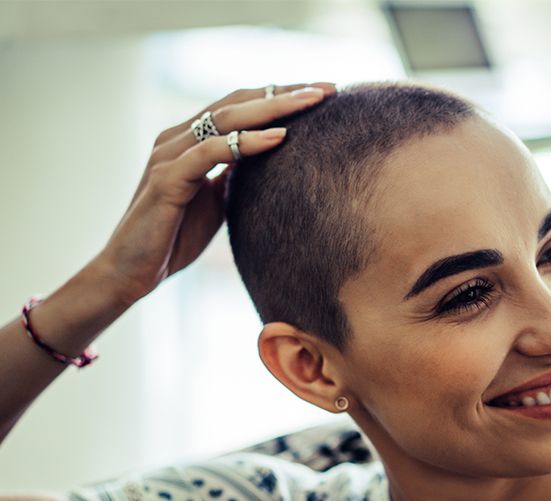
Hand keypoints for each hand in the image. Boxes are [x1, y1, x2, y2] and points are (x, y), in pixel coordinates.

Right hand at [92, 82, 334, 306]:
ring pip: (227, 118)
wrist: (132, 272)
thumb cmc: (173, 238)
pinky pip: (212, 151)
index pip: (241, 106)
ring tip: (312, 103)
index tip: (324, 94)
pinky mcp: (166, 179)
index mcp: (190, 141)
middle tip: (329, 89)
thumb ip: (234, 176)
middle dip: (286, 93)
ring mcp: (170, 155)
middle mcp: (178, 139)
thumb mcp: (215, 201)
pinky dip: (246, 142)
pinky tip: (279, 138)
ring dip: (273, 109)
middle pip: (238, 102)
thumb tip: (266, 160)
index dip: (281, 96)